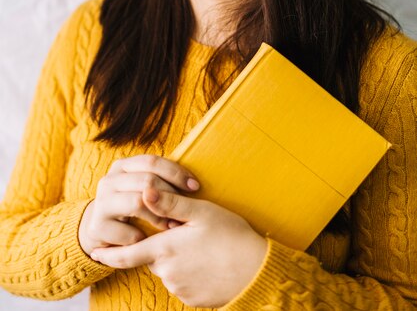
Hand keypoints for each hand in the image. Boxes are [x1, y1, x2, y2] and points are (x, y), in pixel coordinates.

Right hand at [78, 155, 199, 256]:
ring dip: (160, 217)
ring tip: (171, 226)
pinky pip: (129, 232)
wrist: (101, 230)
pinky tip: (149, 240)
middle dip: (171, 196)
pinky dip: (144, 237)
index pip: (152, 161)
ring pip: (138, 203)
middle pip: (146, 181)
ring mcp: (101, 203)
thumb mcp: (143, 189)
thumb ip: (161, 181)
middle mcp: (109, 181)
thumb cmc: (132, 206)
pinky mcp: (98, 227)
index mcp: (122, 166)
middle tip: (185, 211)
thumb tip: (193, 184)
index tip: (195, 187)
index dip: (176, 172)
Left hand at [90, 187, 267, 307]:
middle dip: (160, 246)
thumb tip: (145, 191)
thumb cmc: (230, 236)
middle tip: (182, 234)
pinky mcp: (193, 300)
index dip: (110, 254)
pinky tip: (208, 261)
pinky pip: (183, 282)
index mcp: (165, 249)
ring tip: (202, 246)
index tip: (96, 253)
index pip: (128, 254)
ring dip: (177, 258)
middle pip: (153, 257)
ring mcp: (180, 289)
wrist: (256, 271)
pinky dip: (189, 272)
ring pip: (169, 269)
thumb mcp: (200, 213)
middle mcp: (167, 272)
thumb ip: (169, 204)